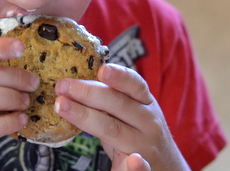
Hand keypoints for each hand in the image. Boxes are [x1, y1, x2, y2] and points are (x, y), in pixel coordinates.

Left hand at [54, 63, 189, 170]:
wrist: (168, 166)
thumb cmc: (139, 132)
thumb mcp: (132, 110)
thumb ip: (111, 98)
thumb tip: (74, 82)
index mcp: (143, 101)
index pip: (133, 84)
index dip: (118, 76)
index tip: (101, 69)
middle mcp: (147, 119)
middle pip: (117, 103)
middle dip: (87, 92)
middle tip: (61, 86)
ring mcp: (144, 143)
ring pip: (113, 129)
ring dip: (86, 117)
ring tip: (63, 107)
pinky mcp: (142, 166)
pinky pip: (137, 166)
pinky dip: (135, 165)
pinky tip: (132, 161)